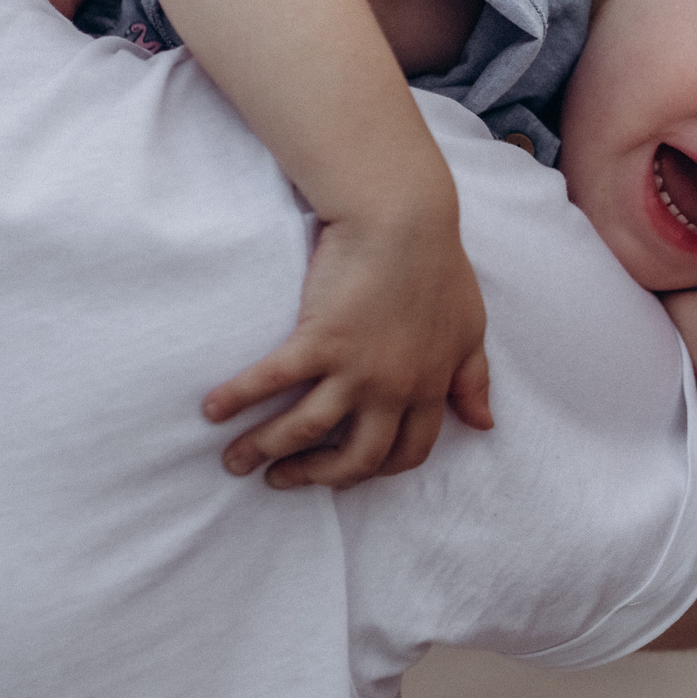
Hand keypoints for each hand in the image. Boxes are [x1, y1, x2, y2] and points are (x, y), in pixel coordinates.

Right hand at [204, 204, 493, 488]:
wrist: (404, 218)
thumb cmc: (439, 266)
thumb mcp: (470, 329)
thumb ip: (473, 379)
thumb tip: (484, 423)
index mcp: (431, 387)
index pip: (407, 452)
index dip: (376, 471)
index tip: (346, 474)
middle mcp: (394, 389)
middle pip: (356, 457)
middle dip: (316, 476)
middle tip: (283, 479)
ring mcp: (356, 368)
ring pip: (306, 428)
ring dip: (266, 449)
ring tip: (235, 461)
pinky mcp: (320, 339)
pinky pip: (272, 380)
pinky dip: (238, 398)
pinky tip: (212, 410)